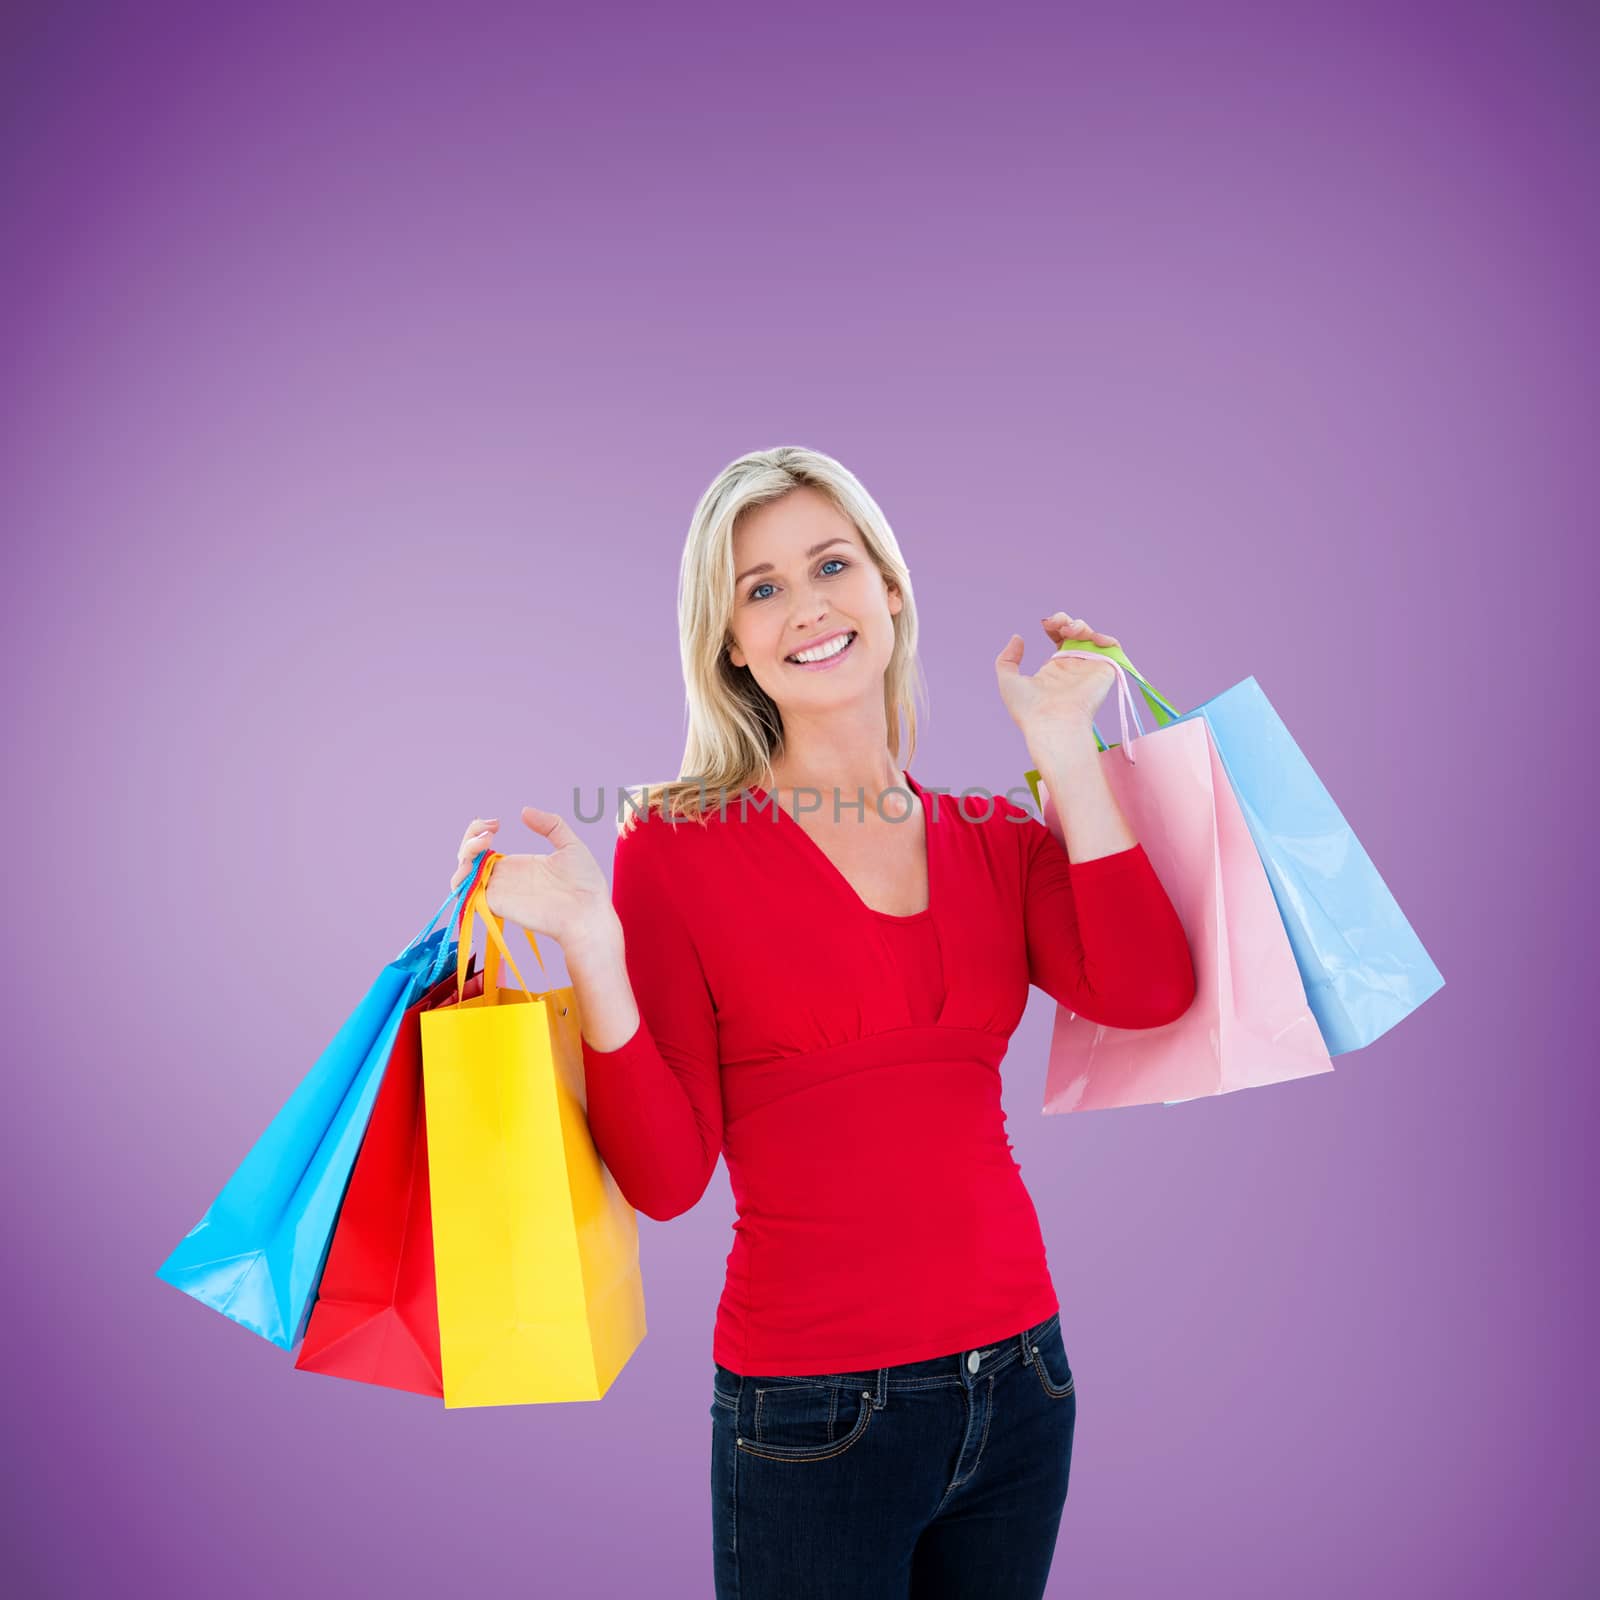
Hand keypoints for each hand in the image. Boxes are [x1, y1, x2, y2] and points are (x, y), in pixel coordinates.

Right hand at [448, 809, 614, 949]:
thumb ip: (550, 825)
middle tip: (490, 830)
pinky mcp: (496, 905)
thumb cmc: (585, 884)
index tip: (496, 823)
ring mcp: (498, 891)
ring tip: (483, 842)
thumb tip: (524, 811)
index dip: (479, 830)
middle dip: (469, 837)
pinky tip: (474, 864)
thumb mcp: (570, 845)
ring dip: (463, 854)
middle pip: (468, 857)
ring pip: (462, 874)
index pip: (482, 847)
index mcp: (516, 864)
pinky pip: (466, 895)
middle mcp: (502, 877)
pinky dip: (460, 879)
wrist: (589, 912)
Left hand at [995, 613, 1121, 743]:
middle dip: (1065, 621)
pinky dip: (1106, 638)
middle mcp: (1074, 668)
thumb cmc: (1029, 709)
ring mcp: (1090, 668)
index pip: (1059, 639)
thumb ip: (1007, 659)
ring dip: (1081, 626)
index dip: (1053, 626)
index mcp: (1054, 669)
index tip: (1044, 624)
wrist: (1052, 724)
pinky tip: (1091, 637)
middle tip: (1055, 623)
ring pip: (1092, 637)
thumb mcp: (1008, 680)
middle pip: (1076, 634)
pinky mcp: (1105, 671)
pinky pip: (1113, 648)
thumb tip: (1018, 638)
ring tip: (1067, 629)